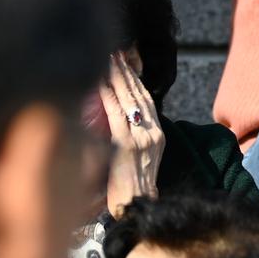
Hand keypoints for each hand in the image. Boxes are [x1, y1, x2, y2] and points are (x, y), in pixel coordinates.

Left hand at [99, 51, 164, 214]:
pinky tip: (100, 81)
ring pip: (129, 99)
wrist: (136, 206)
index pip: (147, 99)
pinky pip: (116, 113)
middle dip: (127, 70)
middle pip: (140, 94)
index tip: (127, 62)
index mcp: (158, 134)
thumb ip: (133, 137)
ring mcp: (142, 137)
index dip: (137, 78)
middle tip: (116, 51)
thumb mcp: (140, 159)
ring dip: (118, 76)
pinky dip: (108, 94)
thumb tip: (119, 122)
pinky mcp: (126, 144)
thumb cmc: (131, 187)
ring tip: (108, 58)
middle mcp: (153, 132)